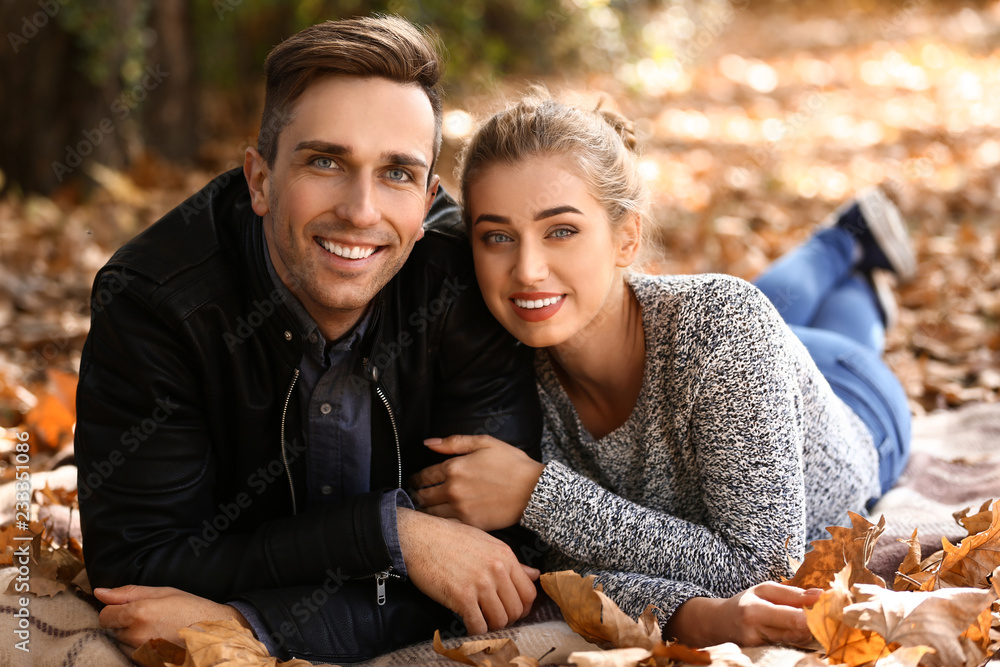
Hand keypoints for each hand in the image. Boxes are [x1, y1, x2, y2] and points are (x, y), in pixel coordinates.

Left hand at [95, 585, 251, 651]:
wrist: (213, 634)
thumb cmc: (191, 609)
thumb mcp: (163, 592)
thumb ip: (128, 592)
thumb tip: (100, 592)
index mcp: (138, 613)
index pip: (104, 615)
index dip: (114, 609)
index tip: (128, 607)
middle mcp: (136, 635)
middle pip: (113, 629)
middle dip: (126, 622)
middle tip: (151, 617)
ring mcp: (141, 652)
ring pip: (122, 643)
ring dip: (132, 636)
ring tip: (157, 629)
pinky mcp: (146, 662)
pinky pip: (132, 654)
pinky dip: (140, 648)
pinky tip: (159, 640)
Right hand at [397, 507, 538, 634]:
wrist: (419, 537)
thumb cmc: (449, 538)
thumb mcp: (485, 542)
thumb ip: (511, 561)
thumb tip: (534, 574)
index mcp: (505, 555)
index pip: (529, 592)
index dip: (523, 607)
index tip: (513, 611)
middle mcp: (497, 569)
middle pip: (517, 609)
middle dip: (508, 619)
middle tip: (494, 618)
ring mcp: (480, 583)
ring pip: (500, 620)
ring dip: (492, 626)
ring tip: (481, 621)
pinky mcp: (462, 596)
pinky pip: (478, 625)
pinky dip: (475, 631)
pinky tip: (468, 624)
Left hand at [409, 435, 544, 530]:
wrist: (534, 490)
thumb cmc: (512, 464)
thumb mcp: (484, 443)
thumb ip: (453, 442)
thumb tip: (428, 443)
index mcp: (454, 468)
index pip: (423, 475)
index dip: (415, 479)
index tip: (413, 481)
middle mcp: (453, 490)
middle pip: (423, 496)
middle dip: (416, 495)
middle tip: (414, 496)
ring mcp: (461, 509)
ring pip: (431, 513)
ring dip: (424, 511)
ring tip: (423, 510)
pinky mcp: (471, 524)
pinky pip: (446, 526)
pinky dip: (439, 524)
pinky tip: (439, 522)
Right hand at [664, 582, 820, 646]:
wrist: (719, 625)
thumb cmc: (745, 603)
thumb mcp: (763, 590)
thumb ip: (792, 593)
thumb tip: (821, 594)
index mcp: (755, 611)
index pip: (793, 617)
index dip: (815, 614)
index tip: (832, 607)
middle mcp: (756, 632)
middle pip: (798, 633)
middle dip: (819, 624)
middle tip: (836, 616)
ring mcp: (759, 648)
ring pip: (797, 643)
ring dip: (814, 633)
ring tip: (825, 623)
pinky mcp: (763, 656)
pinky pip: (791, 648)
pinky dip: (803, 641)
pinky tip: (810, 634)